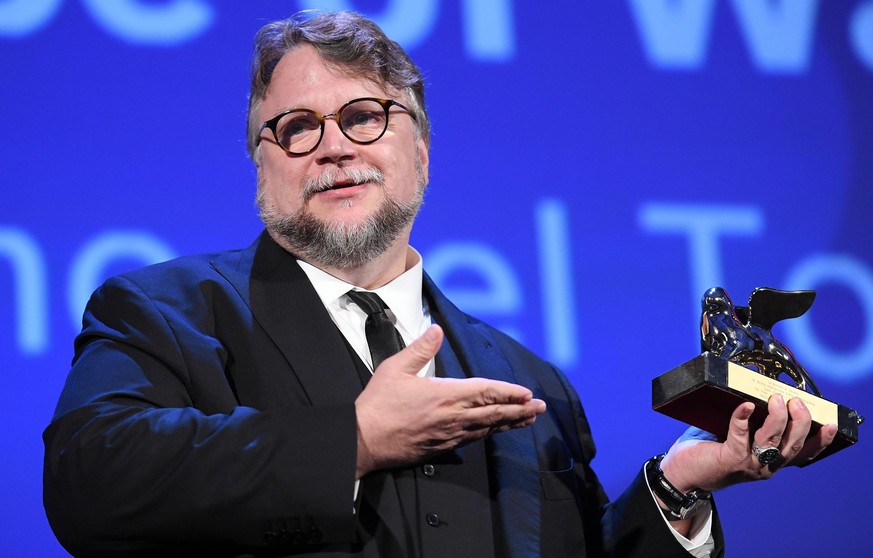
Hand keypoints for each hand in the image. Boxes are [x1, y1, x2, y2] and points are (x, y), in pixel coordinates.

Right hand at [354, 324, 546, 477]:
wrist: (363, 440)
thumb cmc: (378, 405)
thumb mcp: (396, 368)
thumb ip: (420, 348)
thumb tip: (437, 329)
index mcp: (444, 395)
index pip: (486, 392)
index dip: (509, 392)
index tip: (526, 392)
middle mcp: (452, 417)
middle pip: (495, 413)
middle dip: (520, 410)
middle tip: (540, 407)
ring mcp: (449, 435)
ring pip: (487, 428)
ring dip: (510, 423)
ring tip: (527, 419)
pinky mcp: (441, 447)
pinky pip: (473, 439)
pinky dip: (489, 433)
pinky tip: (495, 430)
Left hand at [659, 394, 837, 493]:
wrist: (682, 473)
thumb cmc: (710, 450)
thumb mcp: (739, 437)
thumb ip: (753, 422)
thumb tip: (758, 392)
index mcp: (771, 461)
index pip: (803, 453)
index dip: (819, 440)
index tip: (830, 424)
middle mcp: (765, 466)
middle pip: (792, 445)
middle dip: (799, 421)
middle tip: (796, 401)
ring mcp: (748, 464)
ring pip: (772, 441)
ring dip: (777, 418)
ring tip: (777, 399)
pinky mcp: (730, 459)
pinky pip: (740, 436)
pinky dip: (743, 419)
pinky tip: (746, 406)